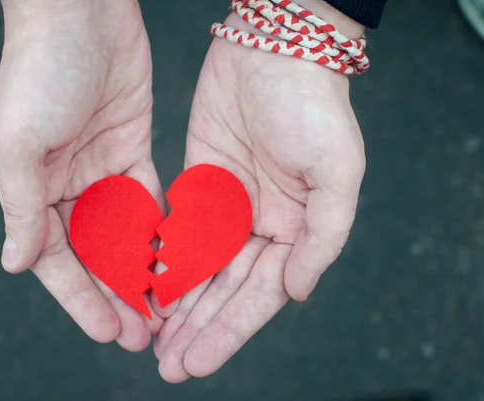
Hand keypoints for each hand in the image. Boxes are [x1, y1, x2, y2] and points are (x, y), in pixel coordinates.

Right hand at [0, 0, 163, 350]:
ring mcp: (102, 169)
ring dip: (142, 272)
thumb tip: (16, 264)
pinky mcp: (134, 149)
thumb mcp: (17, 143)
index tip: (109, 332)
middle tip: (143, 335)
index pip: (58, 259)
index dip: (82, 299)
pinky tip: (177, 261)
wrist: (79, 11)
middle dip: (117, 295)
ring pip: (125, 235)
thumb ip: (21, 207)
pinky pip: (150, 201)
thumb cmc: (39, 71)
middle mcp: (66, 185)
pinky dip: (160, 231)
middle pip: (94, 254)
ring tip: (164, 311)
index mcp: (31, 189)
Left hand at [154, 9, 365, 381]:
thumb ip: (323, 238)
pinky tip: (146, 287)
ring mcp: (226, 207)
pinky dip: (163, 261)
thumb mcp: (337, 173)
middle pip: (223, 291)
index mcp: (294, 232)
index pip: (256, 296)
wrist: (273, 52)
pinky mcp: (198, 185)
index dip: (227, 333)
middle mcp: (259, 226)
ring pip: (197, 269)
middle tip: (167, 365)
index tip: (196, 364)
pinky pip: (178, 232)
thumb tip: (297, 293)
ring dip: (177, 306)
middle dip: (197, 330)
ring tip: (153, 340)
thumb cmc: (313, 108)